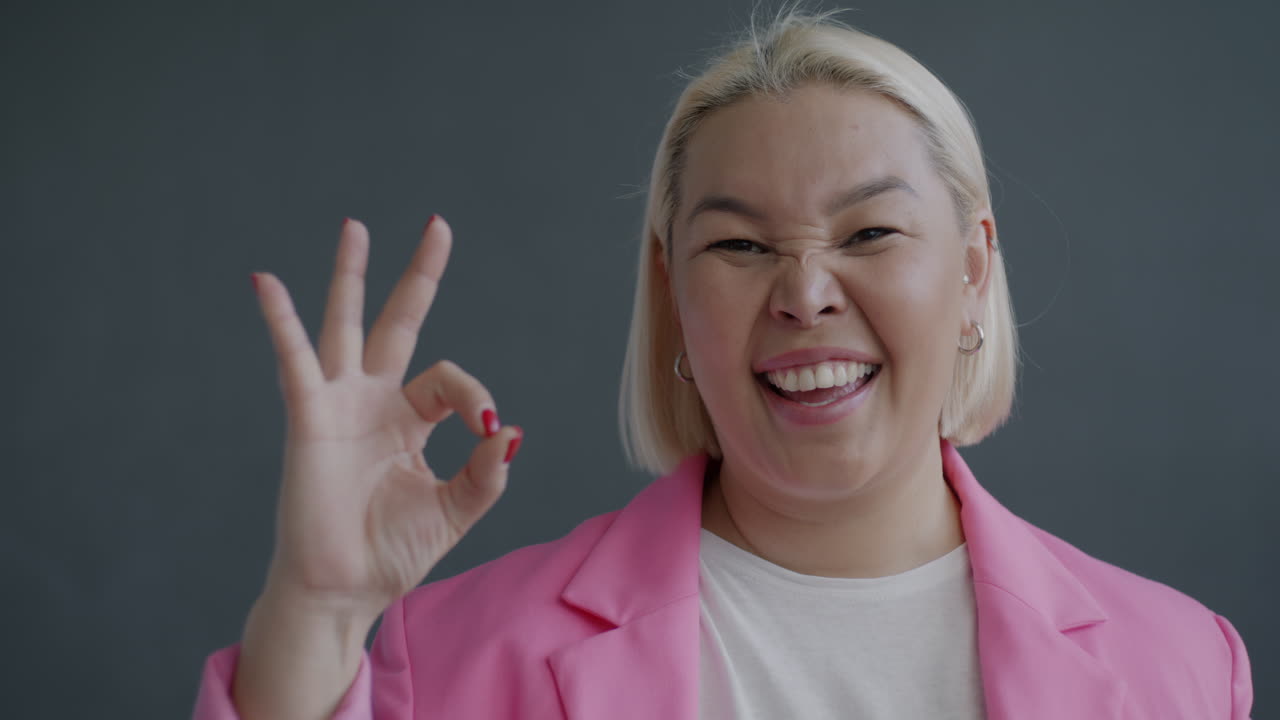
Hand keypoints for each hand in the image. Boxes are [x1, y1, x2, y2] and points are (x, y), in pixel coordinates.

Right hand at [249, 215, 521, 621]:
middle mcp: (373, 402)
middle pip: (397, 323)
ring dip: (350, 275)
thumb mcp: (454, 511)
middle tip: (439, 225)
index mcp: (409, 421)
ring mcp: (339, 405)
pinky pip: (295, 361)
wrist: (345, 589)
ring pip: (344, 325)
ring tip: (356, 226)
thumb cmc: (392, 552)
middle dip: (418, 276)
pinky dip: (281, 321)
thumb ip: (485, 474)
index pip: (449, 381)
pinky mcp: (309, 418)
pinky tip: (265, 281)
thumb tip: (510, 431)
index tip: (488, 429)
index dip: (474, 396)